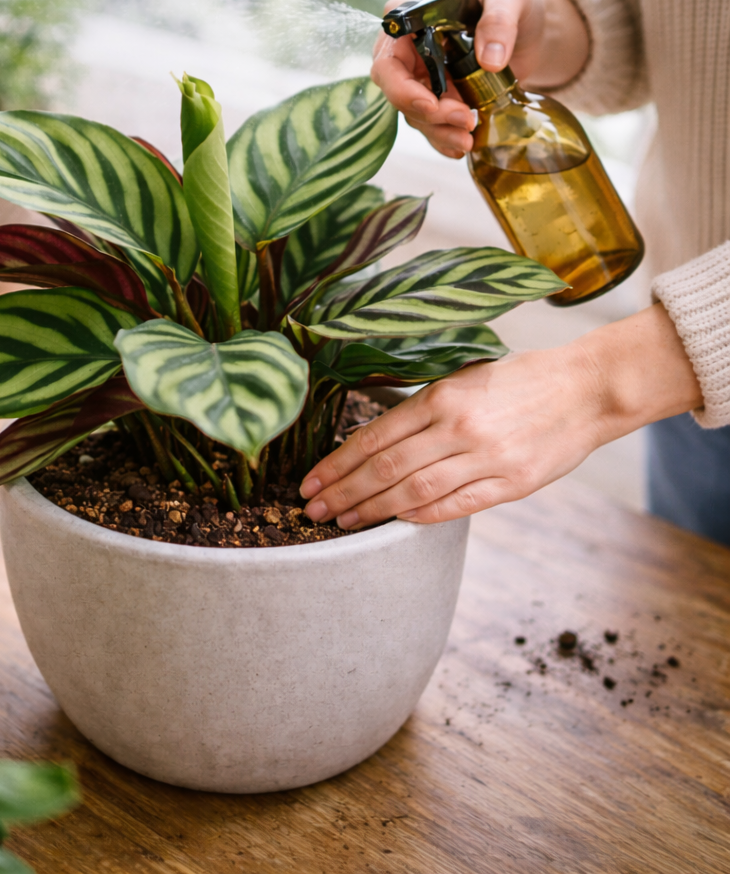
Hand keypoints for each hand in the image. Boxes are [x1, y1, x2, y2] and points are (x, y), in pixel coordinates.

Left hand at [300, 305, 701, 527]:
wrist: (587, 388)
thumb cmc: (520, 379)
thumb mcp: (464, 376)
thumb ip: (423, 408)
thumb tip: (375, 442)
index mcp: (442, 396)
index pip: (374, 437)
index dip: (337, 463)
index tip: (311, 481)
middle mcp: (459, 427)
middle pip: (385, 468)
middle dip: (343, 492)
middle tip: (311, 510)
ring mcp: (487, 457)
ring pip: (414, 491)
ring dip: (372, 510)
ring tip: (342, 522)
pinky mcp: (513, 483)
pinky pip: (457, 506)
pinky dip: (421, 516)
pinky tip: (395, 521)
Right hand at [370, 0, 589, 158]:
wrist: (527, 26)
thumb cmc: (510, 2)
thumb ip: (499, 20)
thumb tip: (490, 61)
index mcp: (408, 19)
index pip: (388, 60)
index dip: (402, 88)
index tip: (433, 105)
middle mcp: (405, 51)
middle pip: (397, 92)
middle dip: (428, 114)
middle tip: (465, 120)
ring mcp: (419, 77)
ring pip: (414, 114)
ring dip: (439, 131)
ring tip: (469, 139)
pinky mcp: (436, 98)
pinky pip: (431, 125)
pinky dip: (445, 139)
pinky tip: (461, 147)